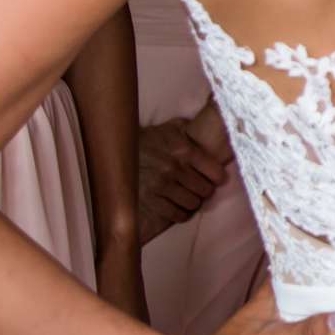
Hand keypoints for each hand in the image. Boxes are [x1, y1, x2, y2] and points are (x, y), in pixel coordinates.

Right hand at [136, 109, 233, 246]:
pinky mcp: (150, 200)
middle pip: (205, 190)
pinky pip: (176, 214)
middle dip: (205, 190)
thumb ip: (188, 129)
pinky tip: (180, 208)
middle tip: (202, 189)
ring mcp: (162, 185)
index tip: (217, 179)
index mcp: (183, 150)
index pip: (214, 171)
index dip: (218, 177)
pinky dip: (181, 214)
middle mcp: (174, 168)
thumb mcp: (169, 130)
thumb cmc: (147, 140)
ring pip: (192, 203)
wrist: (116, 152)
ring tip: (190, 197)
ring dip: (193, 202)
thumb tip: (210, 120)